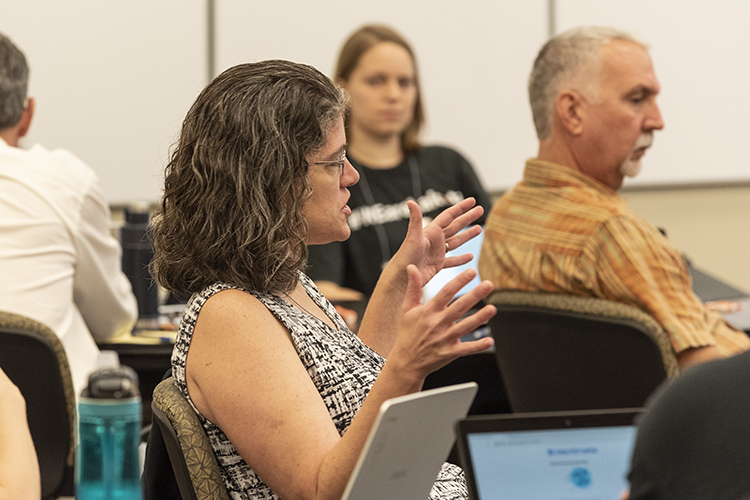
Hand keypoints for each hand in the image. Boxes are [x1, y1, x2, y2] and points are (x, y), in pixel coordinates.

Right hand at [386, 264, 495, 381]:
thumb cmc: (407, 333)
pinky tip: (490, 340)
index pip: (445, 292)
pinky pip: (466, 349)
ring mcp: (444, 339)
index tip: (471, 272)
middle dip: (475, 295)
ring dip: (480, 318)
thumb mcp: (406, 309)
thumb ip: (413, 287)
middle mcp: (437, 323)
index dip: (459, 281)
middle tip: (488, 284)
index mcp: (428, 311)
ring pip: (465, 326)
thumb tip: (411, 267)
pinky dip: (478, 346)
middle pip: (459, 307)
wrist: (405, 362)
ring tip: (492, 309)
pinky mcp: (450, 353)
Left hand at [388, 198, 483, 289]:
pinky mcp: (437, 265)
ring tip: (479, 229)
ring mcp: (437, 252)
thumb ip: (415, 219)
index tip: (473, 200)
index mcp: (431, 231)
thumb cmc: (405, 257)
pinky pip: (452, 260)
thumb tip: (410, 201)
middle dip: (468, 217)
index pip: (449, 215)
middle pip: (455, 225)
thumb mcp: (413, 237)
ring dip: (467, 236)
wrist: (401, 277)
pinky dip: (461, 258)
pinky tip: (470, 257)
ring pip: (456, 242)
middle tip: (481, 209)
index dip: (461, 207)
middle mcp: (435, 240)